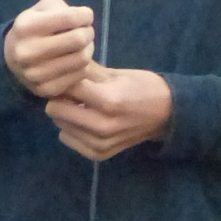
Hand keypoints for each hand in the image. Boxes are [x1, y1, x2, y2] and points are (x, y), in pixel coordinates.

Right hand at [5, 0, 94, 99]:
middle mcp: (27, 52)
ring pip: (82, 58)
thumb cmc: (35, 28)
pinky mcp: (45, 89)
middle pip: (79, 39)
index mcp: (25, 27)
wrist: (13, 58)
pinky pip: (80, 74)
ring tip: (81, 46)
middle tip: (85, 32)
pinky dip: (82, 66)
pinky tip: (74, 61)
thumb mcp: (42, 9)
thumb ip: (62, 9)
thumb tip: (83, 24)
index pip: (70, 18)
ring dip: (88, 49)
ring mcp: (34, 74)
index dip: (86, 15)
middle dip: (88, 32)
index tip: (86, 16)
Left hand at [46, 61, 172, 161]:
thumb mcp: (117, 74)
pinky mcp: (98, 154)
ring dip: (65, 114)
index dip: (64, 80)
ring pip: (59, 125)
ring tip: (82, 106)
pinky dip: (72, 129)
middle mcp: (102, 126)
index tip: (68, 77)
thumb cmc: (142, 87)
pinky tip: (86, 121)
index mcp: (108, 101)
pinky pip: (67, 138)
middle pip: (55, 110)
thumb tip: (60, 67)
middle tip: (72, 92)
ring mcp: (100, 143)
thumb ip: (87, 72)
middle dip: (60, 98)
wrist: (166, 114)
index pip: (67, 88)